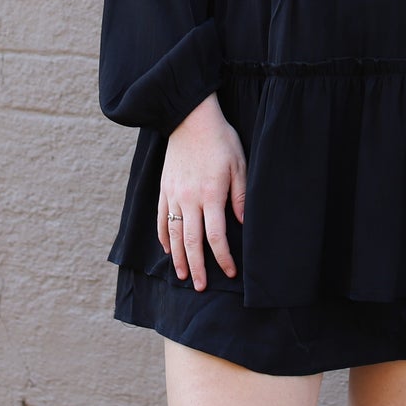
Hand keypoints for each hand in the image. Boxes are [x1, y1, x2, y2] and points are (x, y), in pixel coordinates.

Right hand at [157, 93, 246, 291]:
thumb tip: (243, 223)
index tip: (230, 272)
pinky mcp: (164, 189)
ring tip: (181, 276)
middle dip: (196, 268)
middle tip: (200, 287)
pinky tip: (167, 250)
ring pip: (174, 235)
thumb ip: (241, 195)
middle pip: (191, 242)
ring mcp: (173, 195)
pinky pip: (161, 218)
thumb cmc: (220, 140)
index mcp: (211, 195)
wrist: (190, 118)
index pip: (216, 237)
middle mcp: (189, 199)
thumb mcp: (239, 164)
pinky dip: (164, 237)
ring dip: (177, 258)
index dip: (223, 258)